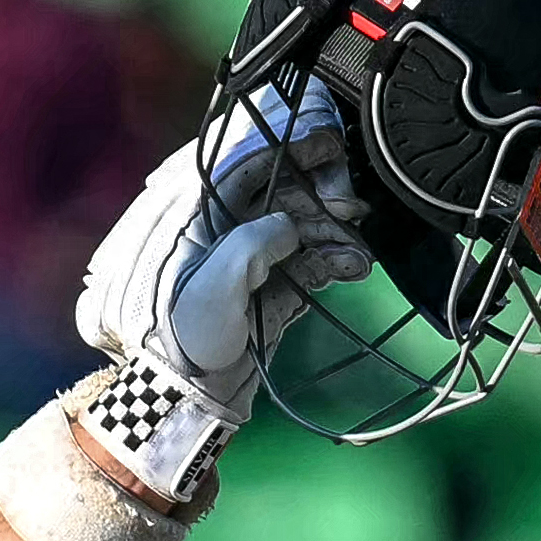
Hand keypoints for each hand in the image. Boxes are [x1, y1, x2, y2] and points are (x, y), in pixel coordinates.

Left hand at [66, 79, 366, 503]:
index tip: (328, 141)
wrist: (182, 400)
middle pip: (280, 191)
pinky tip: (354, 267)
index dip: (288, 147)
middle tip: (352, 204)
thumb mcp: (210, 288)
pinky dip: (332, 260)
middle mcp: (222, 227)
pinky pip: (306, 259)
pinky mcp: (269, 284)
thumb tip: (287, 224)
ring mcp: (248, 256)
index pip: (244, 164)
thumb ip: (250, 245)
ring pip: (300, 226)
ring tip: (359, 254)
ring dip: (335, 234)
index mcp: (193, 215)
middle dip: (321, 196)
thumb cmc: (182, 340)